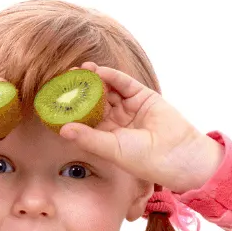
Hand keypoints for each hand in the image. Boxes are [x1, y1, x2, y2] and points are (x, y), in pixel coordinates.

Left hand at [58, 62, 222, 192]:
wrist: (178, 155)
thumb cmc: (144, 159)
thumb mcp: (111, 148)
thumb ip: (88, 137)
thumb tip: (62, 130)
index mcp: (105, 135)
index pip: (83, 118)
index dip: (69, 109)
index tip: (53, 99)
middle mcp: (115, 119)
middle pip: (92, 100)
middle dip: (78, 90)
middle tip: (61, 79)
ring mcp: (128, 107)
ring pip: (106, 89)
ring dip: (92, 80)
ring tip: (77, 71)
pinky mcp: (142, 96)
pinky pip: (124, 83)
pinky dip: (111, 76)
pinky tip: (98, 71)